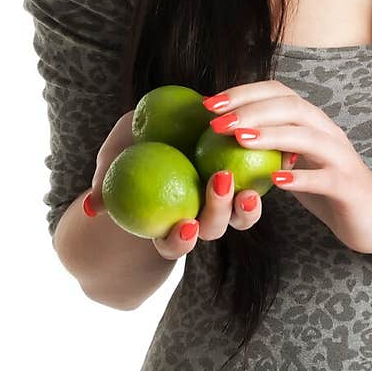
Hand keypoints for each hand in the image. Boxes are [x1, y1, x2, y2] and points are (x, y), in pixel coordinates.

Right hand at [85, 109, 282, 261]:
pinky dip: (269, 173)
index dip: (180, 241)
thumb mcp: (113, 158)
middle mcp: (199, 219)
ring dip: (248, 208)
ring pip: (241, 216)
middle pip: (213, 229)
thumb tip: (93, 205)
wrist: (160, 126)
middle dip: (219, 213)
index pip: (173, 244)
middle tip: (220, 182)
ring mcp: (223, 203)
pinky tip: (278, 158)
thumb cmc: (130, 147)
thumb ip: (103, 183)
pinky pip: (259, 182)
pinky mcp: (244, 179)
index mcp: (169, 226)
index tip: (186, 225)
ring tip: (251, 188)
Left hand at [202, 79, 371, 251]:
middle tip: (217, 123)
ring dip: (272, 135)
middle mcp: (327, 131)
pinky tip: (275, 181)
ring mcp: (340, 157)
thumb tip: (224, 132)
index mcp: (312, 121)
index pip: (278, 93)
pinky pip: (324, 178)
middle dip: (252, 110)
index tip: (210, 103)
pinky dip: (300, 177)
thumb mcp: (296, 160)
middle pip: (292, 107)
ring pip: (308, 137)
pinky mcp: (348, 186)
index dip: (244, 93)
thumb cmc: (326, 186)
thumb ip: (271, 144)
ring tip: (240, 140)